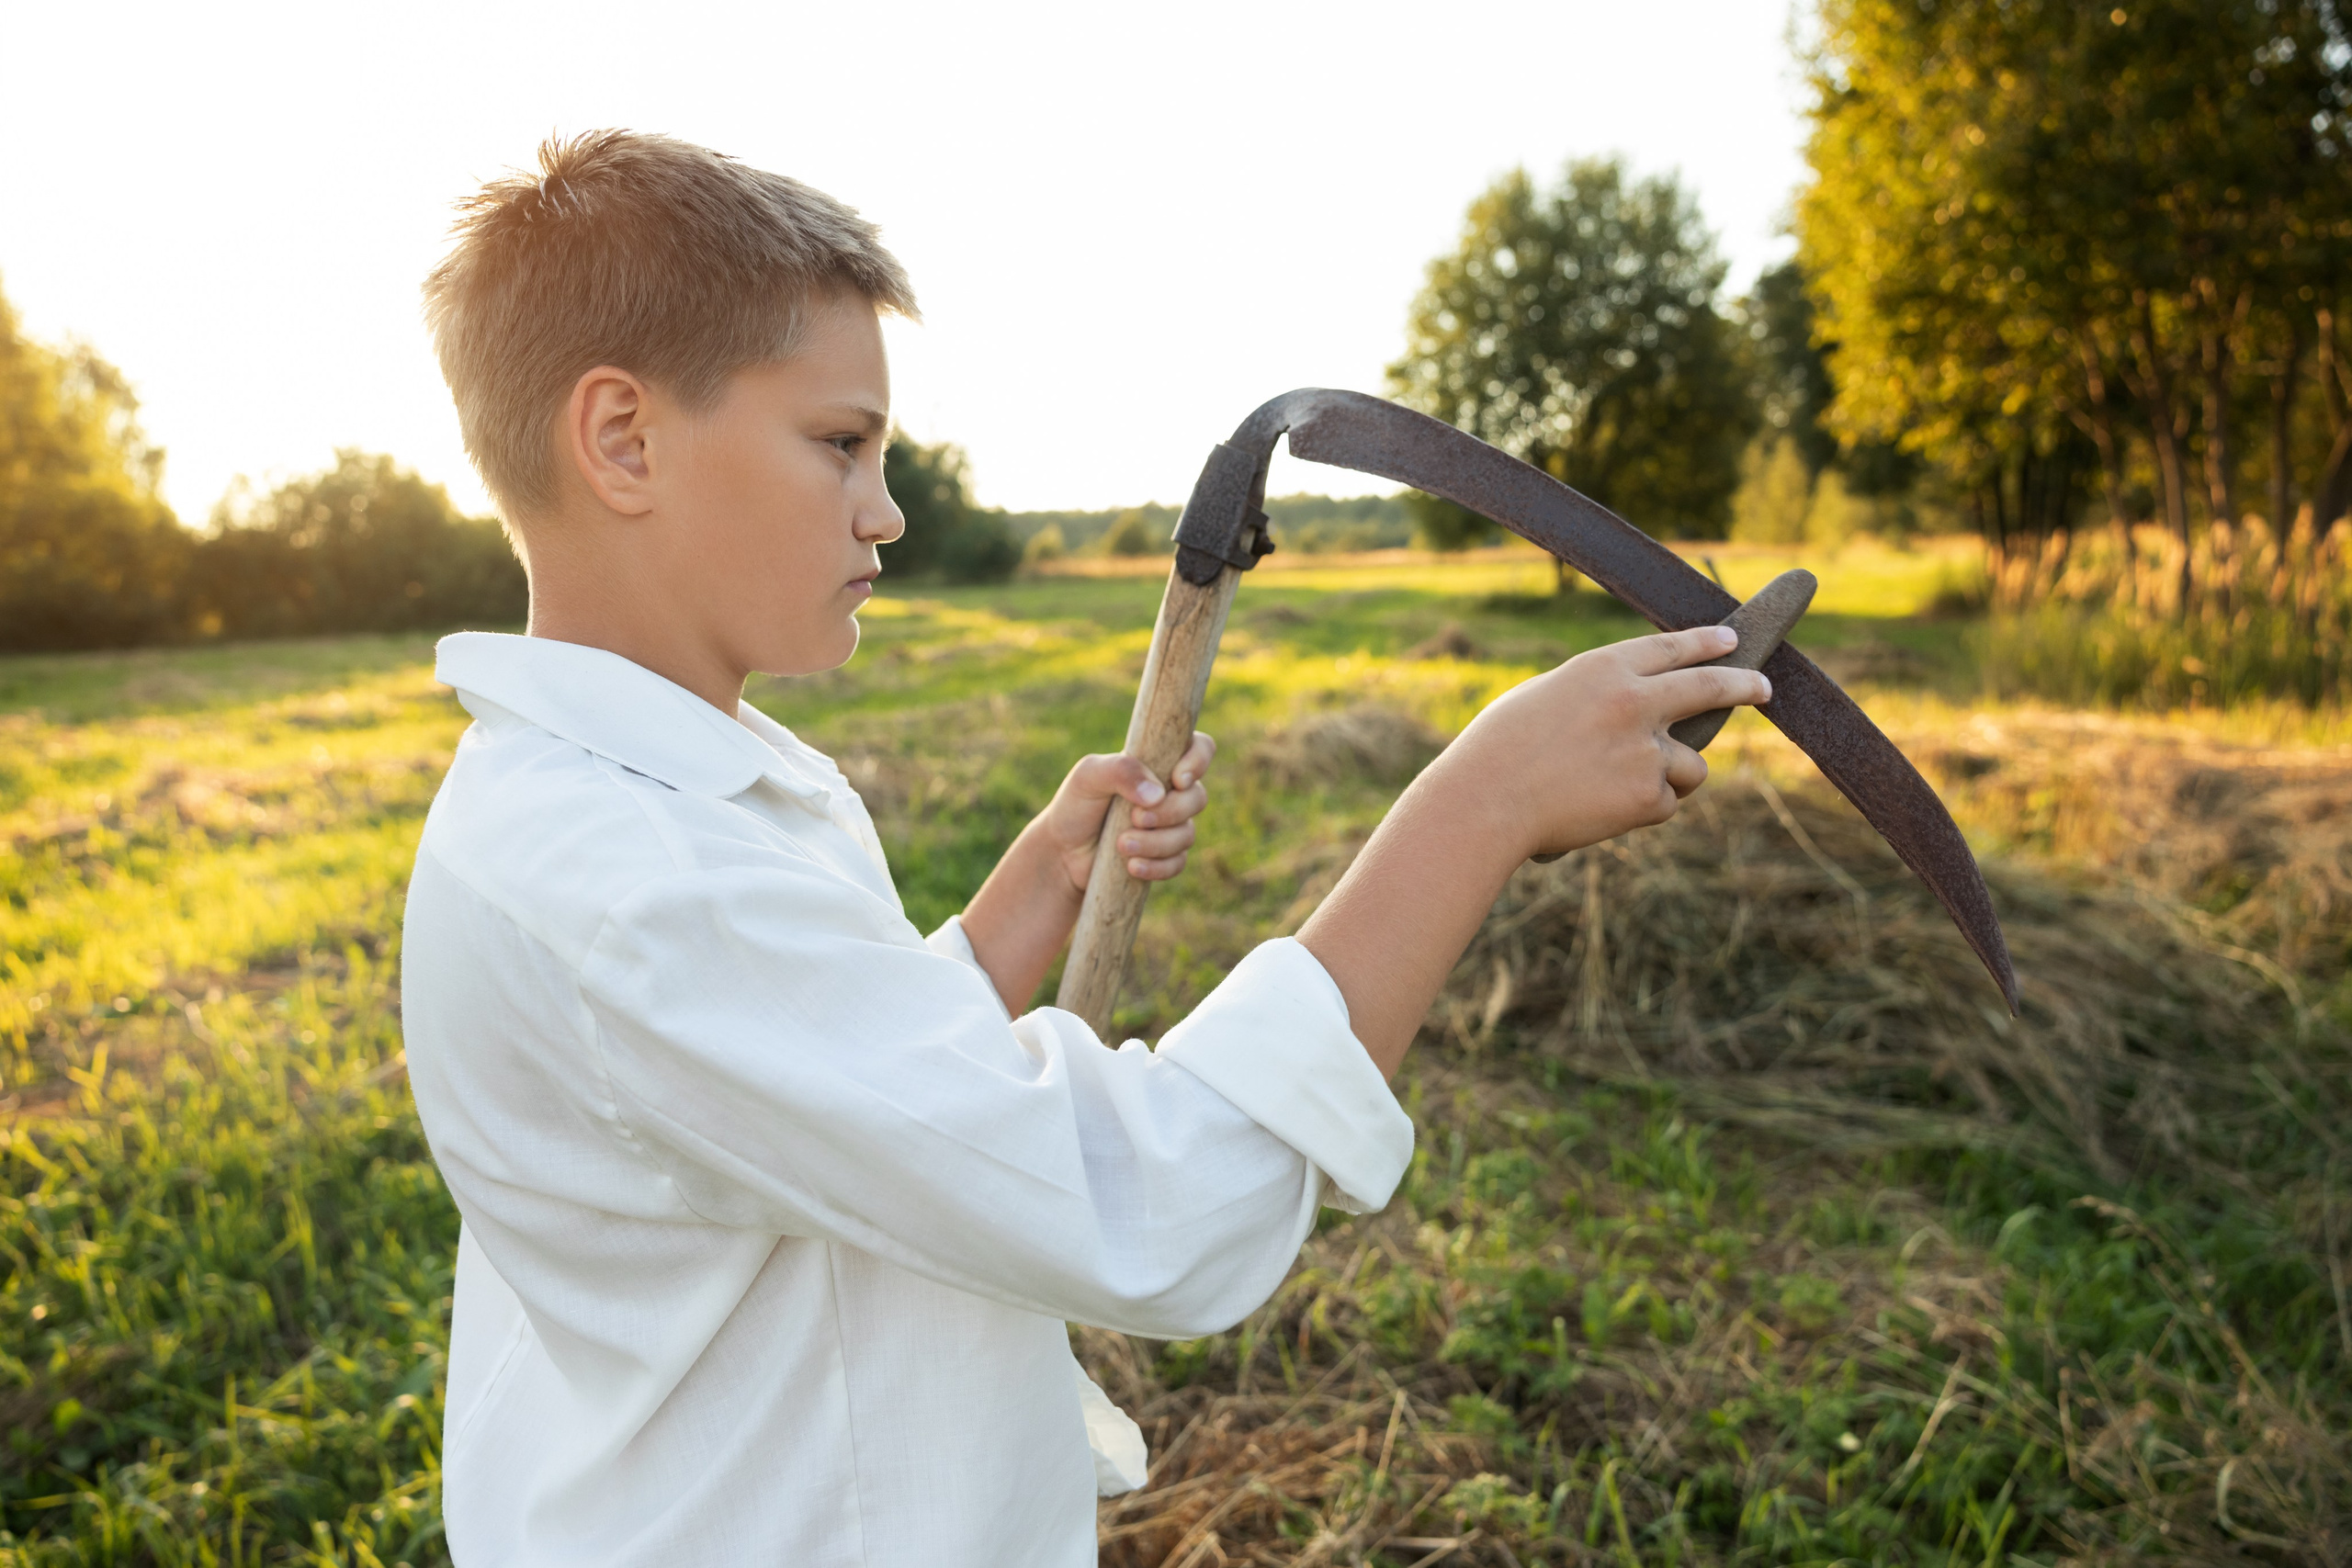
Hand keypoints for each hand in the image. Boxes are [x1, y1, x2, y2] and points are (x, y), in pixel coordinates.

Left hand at [957, 731, 1215, 1013]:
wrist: (1063, 852)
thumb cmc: (1076, 805)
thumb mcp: (1088, 777)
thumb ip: (1120, 771)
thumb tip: (1157, 794)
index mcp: (1157, 762)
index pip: (1200, 748)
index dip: (1198, 760)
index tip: (1176, 779)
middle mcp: (1170, 792)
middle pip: (1197, 798)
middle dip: (1169, 812)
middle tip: (1135, 818)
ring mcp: (1170, 826)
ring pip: (1187, 834)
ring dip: (1156, 843)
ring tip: (1122, 845)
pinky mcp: (1165, 856)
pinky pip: (1178, 863)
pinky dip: (1157, 866)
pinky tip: (1131, 866)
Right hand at [1440, 624, 1767, 861]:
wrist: (1485, 802)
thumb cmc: (1498, 751)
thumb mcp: (1545, 698)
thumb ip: (1596, 697)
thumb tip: (1642, 712)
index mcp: (1603, 668)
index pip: (1672, 647)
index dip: (1706, 643)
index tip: (1731, 641)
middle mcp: (1634, 700)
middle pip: (1709, 687)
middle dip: (1743, 685)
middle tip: (1762, 687)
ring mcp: (1645, 749)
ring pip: (1690, 763)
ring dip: (1670, 775)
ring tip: (1616, 788)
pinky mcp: (1647, 795)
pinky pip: (1664, 803)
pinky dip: (1640, 810)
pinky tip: (1599, 809)